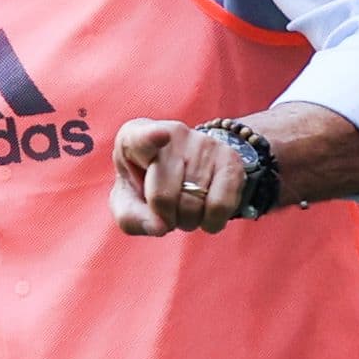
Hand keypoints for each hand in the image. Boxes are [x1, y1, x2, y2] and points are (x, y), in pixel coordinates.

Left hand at [108, 118, 245, 236]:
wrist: (181, 173)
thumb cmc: (145, 187)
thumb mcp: (127, 203)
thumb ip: (132, 218)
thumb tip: (160, 226)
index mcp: (134, 138)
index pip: (143, 138)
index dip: (152, 137)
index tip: (161, 135)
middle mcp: (172, 133)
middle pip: (164, 196)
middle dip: (164, 217)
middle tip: (165, 210)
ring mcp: (204, 143)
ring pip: (193, 204)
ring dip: (187, 220)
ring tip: (184, 207)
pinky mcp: (230, 159)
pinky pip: (221, 205)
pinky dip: (211, 222)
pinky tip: (205, 212)